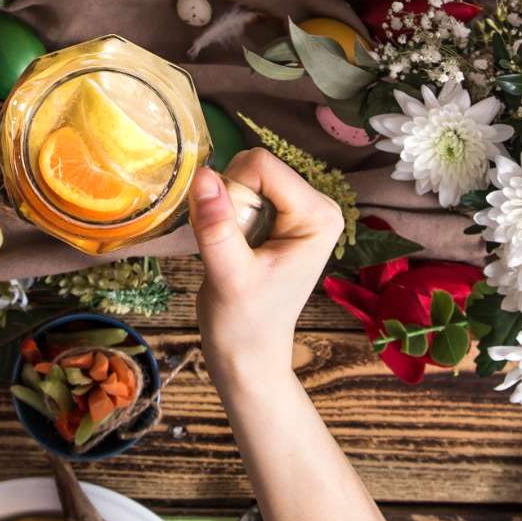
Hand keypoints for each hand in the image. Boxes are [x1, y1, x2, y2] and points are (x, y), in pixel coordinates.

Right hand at [189, 149, 344, 382]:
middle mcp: (316, 204)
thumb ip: (217, 225)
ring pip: (242, 177)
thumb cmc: (244, 324)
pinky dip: (224, 214)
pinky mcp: (279, 216)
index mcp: (319, 214)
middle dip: (230, 202)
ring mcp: (298, 209)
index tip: (228, 236)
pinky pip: (240, 191)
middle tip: (231, 250)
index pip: (262, 165)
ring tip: (231, 252)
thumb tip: (202, 174)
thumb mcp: (229, 276)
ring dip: (224, 210)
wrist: (247, 355)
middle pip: (253, 168)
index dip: (232, 193)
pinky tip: (231, 248)